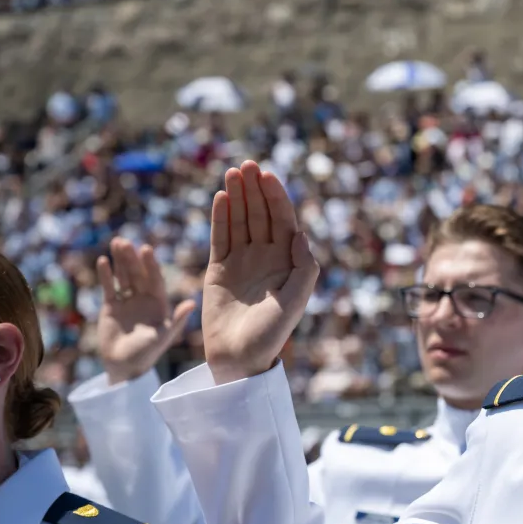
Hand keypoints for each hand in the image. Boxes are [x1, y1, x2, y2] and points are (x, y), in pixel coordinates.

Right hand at [96, 238, 196, 384]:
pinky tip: (103, 261)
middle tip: (126, 241)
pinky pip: (109, 287)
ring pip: (124, 276)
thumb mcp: (164, 336)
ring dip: (120, 261)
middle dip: (132, 258)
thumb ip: (176, 319)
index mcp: (159, 303)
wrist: (125, 366)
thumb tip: (193, 303)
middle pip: (138, 274)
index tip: (146, 249)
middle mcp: (145, 299)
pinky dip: (106, 275)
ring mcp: (128, 301)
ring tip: (116, 243)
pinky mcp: (111, 306)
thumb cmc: (148, 353)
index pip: (155, 279)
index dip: (150, 265)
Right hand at [203, 160, 318, 384]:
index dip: (276, 198)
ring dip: (237, 197)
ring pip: (239, 221)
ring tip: (232, 173)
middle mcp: (266, 257)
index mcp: (287, 263)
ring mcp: (242, 261)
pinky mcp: (219, 269)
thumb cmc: (271, 334)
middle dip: (254, 190)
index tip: (267, 176)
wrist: (239, 358)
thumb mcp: (295, 302)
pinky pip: (220, 237)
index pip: (283, 221)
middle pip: (260, 215)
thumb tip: (300, 234)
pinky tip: (220, 196)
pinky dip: (220, 217)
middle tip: (246, 165)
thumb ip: (304, 268)